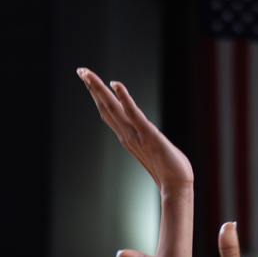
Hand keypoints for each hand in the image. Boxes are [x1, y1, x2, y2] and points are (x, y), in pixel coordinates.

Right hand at [77, 70, 193, 195]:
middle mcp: (126, 135)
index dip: (98, 96)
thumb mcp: (153, 151)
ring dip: (99, 89)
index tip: (89, 80)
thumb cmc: (170, 171)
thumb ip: (147, 142)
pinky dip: (124, 98)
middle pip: (105, 107)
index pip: (109, 112)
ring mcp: (135, 135)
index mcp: (127, 137)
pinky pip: (133, 113)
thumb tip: (148, 138)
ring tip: (87, 73)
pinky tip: (115, 84)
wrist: (177, 187)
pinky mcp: (148, 134)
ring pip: (112, 108)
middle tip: (80, 70)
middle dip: (92, 87)